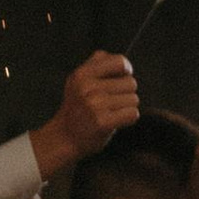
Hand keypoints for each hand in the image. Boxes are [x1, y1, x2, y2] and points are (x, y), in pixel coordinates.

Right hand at [32, 49, 139, 177]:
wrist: (64, 137)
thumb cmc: (77, 108)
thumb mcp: (78, 80)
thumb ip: (96, 64)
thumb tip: (122, 61)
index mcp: (82, 74)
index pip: (119, 61)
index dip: (126, 70)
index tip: (122, 78)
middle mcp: (87, 87)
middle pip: (131, 82)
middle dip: (126, 93)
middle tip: (110, 102)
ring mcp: (95, 105)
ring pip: (133, 99)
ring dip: (126, 107)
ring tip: (110, 112)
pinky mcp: (102, 122)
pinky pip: (132, 114)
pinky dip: (128, 119)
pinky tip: (115, 121)